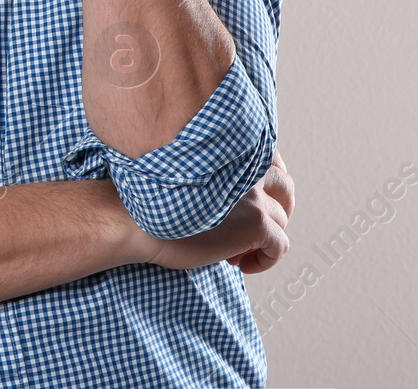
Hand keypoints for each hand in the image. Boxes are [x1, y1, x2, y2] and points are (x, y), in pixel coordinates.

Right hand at [125, 150, 293, 273]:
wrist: (132, 219)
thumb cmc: (147, 202)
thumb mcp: (186, 178)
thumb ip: (214, 178)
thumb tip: (232, 202)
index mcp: (229, 152)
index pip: (268, 160)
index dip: (264, 185)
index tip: (250, 204)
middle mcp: (246, 167)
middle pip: (285, 187)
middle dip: (277, 209)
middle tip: (252, 231)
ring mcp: (254, 195)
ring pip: (281, 220)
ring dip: (264, 238)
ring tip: (234, 253)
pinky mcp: (256, 223)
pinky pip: (280, 246)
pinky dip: (265, 260)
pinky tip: (239, 265)